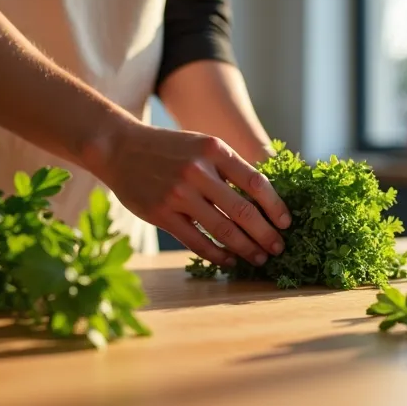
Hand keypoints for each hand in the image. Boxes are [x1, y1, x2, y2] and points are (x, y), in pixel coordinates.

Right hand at [84, 122, 291, 266]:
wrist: (119, 148)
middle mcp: (198, 171)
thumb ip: (228, 167)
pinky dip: (217, 254)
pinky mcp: (161, 214)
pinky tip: (229, 260)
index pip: (256, 182)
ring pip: (222, 229)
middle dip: (266, 234)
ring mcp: (178, 194)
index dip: (275, 206)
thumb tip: (264, 199)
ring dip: (246, 248)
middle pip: (243, 211)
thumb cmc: (169, 149)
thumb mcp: (202, 145)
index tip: (287, 223)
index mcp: (214, 150)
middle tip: (279, 248)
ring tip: (259, 258)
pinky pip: (197, 241)